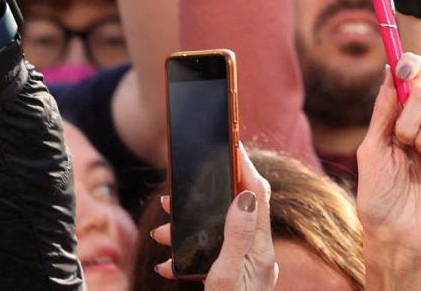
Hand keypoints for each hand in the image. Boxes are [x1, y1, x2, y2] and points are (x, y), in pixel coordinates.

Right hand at [153, 145, 277, 288]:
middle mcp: (257, 252)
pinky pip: (212, 256)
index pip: (257, 194)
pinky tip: (167, 263)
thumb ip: (237, 237)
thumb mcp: (228, 275)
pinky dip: (189, 256)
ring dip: (188, 230)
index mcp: (259, 247)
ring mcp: (247, 263)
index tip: (230, 144)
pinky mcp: (236, 276)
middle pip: (234, 209)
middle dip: (203, 199)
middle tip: (172, 199)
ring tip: (161, 234)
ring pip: (218, 232)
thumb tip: (246, 196)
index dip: (244, 165)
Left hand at [356, 54, 420, 261]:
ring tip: (414, 159)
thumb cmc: (378, 196)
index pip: (413, 81)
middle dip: (409, 116)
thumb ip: (383, 110)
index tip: (405, 67)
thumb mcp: (371, 149)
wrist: (394, 234)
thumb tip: (389, 72)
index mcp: (401, 119)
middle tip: (401, 141)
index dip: (412, 67)